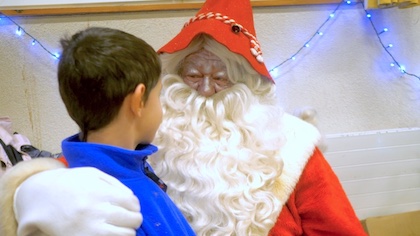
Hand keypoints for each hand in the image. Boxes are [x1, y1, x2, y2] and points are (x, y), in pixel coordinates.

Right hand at [14, 167, 141, 235]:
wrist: (41, 198)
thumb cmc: (70, 184)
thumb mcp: (91, 174)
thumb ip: (114, 183)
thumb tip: (132, 197)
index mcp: (99, 192)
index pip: (132, 203)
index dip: (135, 206)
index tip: (132, 207)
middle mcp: (95, 211)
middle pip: (132, 219)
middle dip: (134, 219)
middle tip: (129, 218)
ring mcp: (89, 228)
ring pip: (125, 234)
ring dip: (128, 231)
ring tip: (122, 227)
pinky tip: (110, 232)